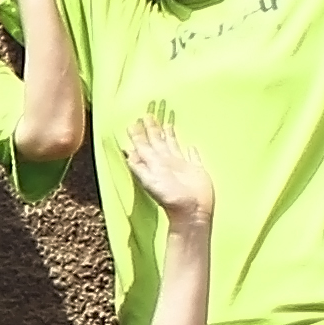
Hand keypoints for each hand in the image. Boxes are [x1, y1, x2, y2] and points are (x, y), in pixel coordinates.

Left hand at [121, 107, 213, 228]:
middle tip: (147, 114)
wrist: (192, 210)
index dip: (139, 133)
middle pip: (156, 141)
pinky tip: (189, 144)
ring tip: (165, 122)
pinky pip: (192, 155)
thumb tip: (128, 152)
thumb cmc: (170, 196)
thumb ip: (140, 166)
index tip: (135, 120)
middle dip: (152, 128)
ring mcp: (180, 165)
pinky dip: (190, 149)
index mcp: (154, 163)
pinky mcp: (195, 168)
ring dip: (168, 134)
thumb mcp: (150, 180)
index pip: (144, 144)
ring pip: (172, 145)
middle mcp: (166, 162)